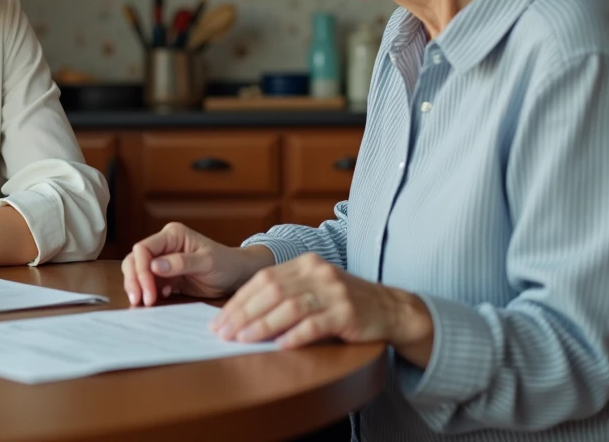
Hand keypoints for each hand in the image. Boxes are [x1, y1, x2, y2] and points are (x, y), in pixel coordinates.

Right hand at [121, 222, 272, 306]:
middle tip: (140, 301)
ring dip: (137, 287)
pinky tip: (157, 299)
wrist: (236, 275)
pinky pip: (148, 283)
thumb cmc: (226, 263)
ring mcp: (163, 261)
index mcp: (172, 235)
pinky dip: (147, 292)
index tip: (148, 291)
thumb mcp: (207, 262)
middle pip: (135, 259)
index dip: (141, 269)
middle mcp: (164, 245)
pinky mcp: (165, 277)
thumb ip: (181, 262)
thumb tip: (154, 265)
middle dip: (134, 280)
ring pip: (137, 271)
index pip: (144, 249)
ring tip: (145, 302)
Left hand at [211, 253, 432, 358]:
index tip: (219, 319)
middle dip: (244, 313)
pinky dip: (295, 335)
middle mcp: (318, 272)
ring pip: (290, 307)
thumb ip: (284, 292)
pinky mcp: (348, 313)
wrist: (389, 308)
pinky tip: (279, 345)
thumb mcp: (313, 286)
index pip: (263, 278)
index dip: (239, 300)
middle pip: (272, 291)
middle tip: (224, 332)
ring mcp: (334, 291)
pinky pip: (316, 324)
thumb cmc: (343, 301)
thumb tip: (241, 313)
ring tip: (243, 339)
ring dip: (263, 325)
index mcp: (305, 263)